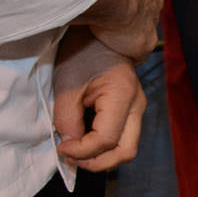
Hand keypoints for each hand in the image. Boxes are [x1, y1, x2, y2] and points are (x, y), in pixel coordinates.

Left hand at [53, 28, 145, 171]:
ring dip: (101, 157)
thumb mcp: (67, 85)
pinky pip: (121, 138)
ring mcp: (137, 108)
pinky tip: (83, 141)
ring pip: (126, 148)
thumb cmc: (82, 52)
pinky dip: (103, 147)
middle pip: (126, 151)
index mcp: (122, 96)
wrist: (100, 34)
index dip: (82, 151)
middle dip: (97, 162)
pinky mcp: (130, 109)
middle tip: (71, 158)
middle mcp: (136, 105)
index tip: (60, 147)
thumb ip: (67, 119)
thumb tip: (69, 145)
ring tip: (76, 152)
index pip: (106, 140)